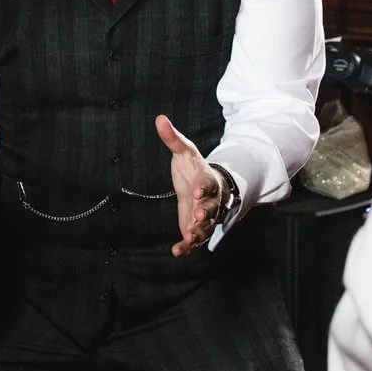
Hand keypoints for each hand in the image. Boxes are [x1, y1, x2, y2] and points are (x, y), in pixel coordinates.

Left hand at [156, 114, 223, 257]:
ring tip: (188, 240)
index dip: (205, 187)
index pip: (209, 183)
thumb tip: (159, 118)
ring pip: (206, 228)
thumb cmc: (193, 169)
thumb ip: (173, 138)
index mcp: (207, 180)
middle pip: (212, 208)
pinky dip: (188, 247)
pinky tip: (177, 251)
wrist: (202, 187)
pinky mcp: (196, 229)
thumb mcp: (184, 152)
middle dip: (206, 213)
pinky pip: (195, 241)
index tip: (198, 190)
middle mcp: (210, 201)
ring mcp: (205, 217)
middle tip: (199, 216)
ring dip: (198, 234)